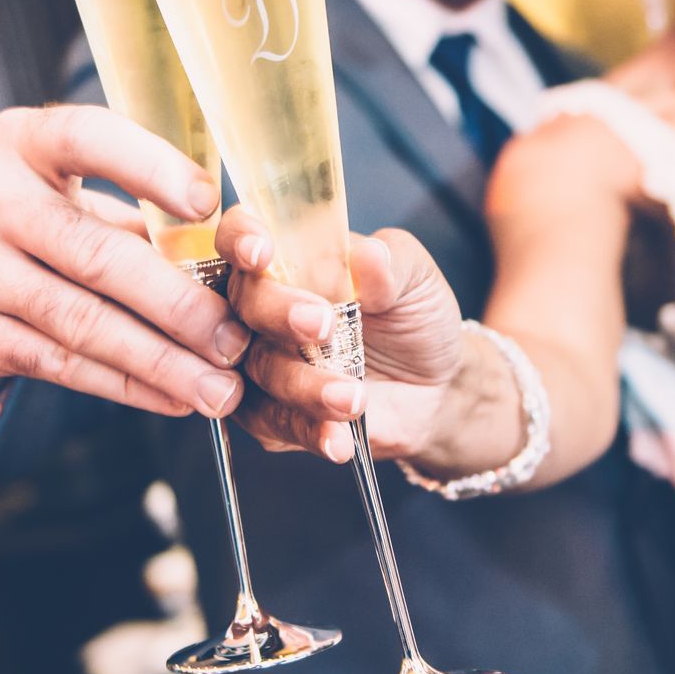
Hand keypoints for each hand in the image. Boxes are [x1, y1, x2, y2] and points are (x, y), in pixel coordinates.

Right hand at [0, 104, 250, 417]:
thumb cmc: (16, 224)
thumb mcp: (53, 190)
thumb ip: (132, 213)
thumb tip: (232, 255)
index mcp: (22, 144)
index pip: (87, 140)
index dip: (150, 168)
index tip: (208, 203)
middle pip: (96, 256)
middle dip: (176, 305)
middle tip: (234, 339)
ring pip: (82, 323)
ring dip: (160, 362)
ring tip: (217, 388)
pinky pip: (61, 364)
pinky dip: (125, 385)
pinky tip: (172, 398)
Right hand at [215, 206, 463, 462]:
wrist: (435, 389)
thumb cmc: (415, 320)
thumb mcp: (415, 281)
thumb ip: (390, 263)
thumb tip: (366, 255)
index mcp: (287, 260)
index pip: (240, 237)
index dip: (239, 240)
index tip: (260, 253)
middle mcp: (261, 309)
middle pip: (238, 304)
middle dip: (277, 314)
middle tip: (322, 326)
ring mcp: (261, 363)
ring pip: (257, 370)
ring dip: (304, 384)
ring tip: (354, 397)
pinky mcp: (271, 415)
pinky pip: (274, 423)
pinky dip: (307, 429)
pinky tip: (337, 435)